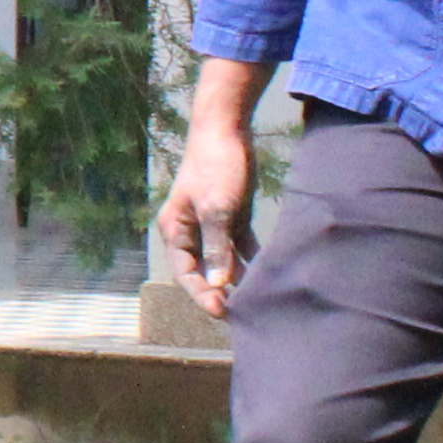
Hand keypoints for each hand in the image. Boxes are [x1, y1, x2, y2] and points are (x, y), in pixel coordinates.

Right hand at [156, 112, 263, 320]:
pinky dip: (250, 259)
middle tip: (241, 313)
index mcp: (175, 229)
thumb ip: (216, 247)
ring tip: (256, 299)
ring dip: (237, 278)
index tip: (222, 311)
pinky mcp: (231, 216)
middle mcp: (190, 230)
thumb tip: (216, 284)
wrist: (226, 129)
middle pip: (203, 270)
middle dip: (218, 291)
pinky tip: (267, 274)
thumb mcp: (216, 209)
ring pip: (222, 260)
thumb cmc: (215, 167)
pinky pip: (239, 246)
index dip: (201, 294)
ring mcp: (211, 223)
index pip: (185, 272)